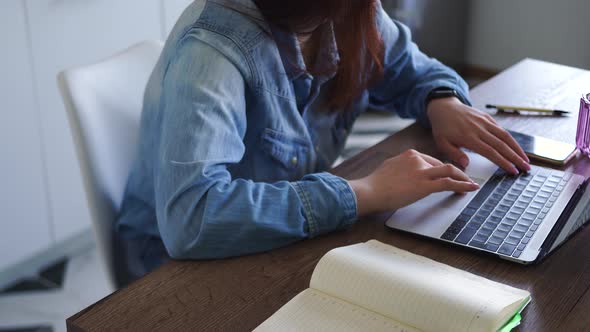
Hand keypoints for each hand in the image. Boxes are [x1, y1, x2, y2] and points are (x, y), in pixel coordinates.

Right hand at [349, 149, 479, 216]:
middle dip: (455, 173)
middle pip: (442, 165)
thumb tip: (407, 175)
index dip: (442, 169)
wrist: (369, 191)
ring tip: (471, 184)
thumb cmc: (375, 185)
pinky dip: (462, 185)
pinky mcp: (425, 185)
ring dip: (463, 178)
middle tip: (465, 180)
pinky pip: (449, 183)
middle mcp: (417, 159)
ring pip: (450, 171)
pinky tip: (471, 188)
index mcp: (409, 154)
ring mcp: (422, 171)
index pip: (431, 160)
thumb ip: (401, 168)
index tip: (449, 174)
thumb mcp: (390, 169)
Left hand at [427, 97, 529, 174]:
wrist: (444, 107)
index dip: (503, 162)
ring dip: (517, 148)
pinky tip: (516, 148)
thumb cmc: (442, 127)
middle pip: (502, 145)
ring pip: (505, 136)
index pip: (490, 152)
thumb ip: (454, 154)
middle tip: (526, 168)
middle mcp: (479, 129)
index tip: (512, 171)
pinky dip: (510, 139)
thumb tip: (466, 164)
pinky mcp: (487, 117)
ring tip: (525, 159)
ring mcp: (484, 122)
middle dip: (516, 158)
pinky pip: (501, 129)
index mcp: (468, 137)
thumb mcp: (442, 142)